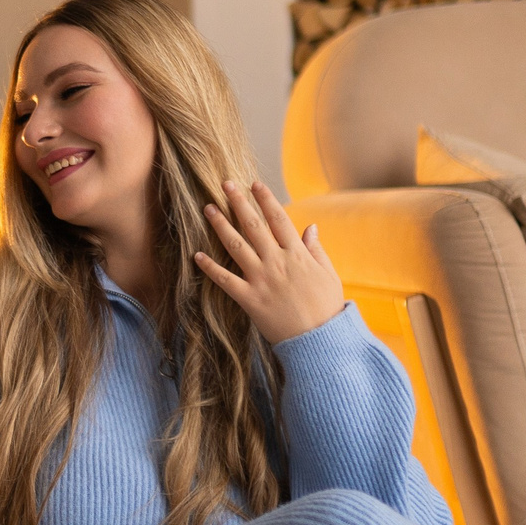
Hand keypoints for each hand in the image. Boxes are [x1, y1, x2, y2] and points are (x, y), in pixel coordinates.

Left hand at [195, 179, 345, 344]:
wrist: (319, 340)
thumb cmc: (327, 308)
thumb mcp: (328, 275)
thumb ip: (316, 250)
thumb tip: (310, 227)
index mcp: (297, 254)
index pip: (278, 219)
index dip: (265, 199)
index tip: (254, 184)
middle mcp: (277, 262)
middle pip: (254, 226)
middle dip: (238, 202)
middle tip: (225, 184)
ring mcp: (262, 280)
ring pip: (237, 246)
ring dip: (220, 225)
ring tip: (207, 208)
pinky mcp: (249, 300)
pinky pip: (226, 281)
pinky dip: (210, 268)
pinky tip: (197, 254)